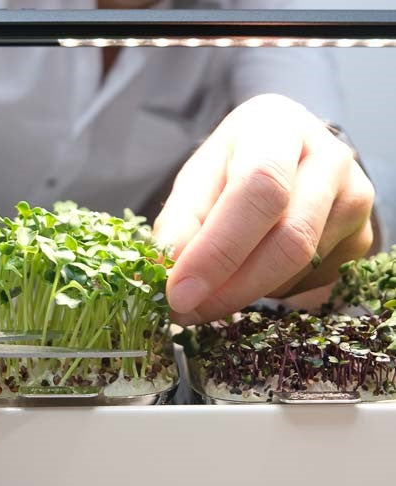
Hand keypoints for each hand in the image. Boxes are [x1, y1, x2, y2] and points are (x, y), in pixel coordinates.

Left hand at [154, 94, 374, 324]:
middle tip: (188, 312)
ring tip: (218, 281)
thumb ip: (180, 221)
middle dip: (231, 289)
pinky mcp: (361, 238)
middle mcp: (329, 159)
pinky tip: (255, 270)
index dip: (218, 250)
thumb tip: (168, 269)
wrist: (286, 160)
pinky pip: (312, 285)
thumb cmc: (235, 166)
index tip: (180, 293)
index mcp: (280, 129)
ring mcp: (354, 201)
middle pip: (290, 241)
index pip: (260, 190)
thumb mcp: (198, 179)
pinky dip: (272, 291)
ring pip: (298, 272)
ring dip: (247, 292)